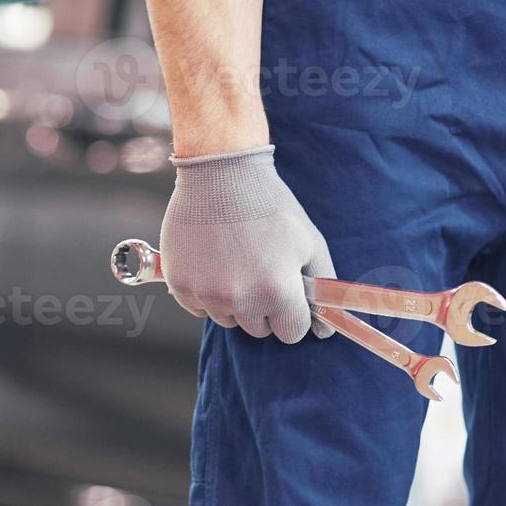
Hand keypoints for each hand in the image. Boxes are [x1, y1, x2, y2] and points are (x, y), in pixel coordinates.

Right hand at [160, 145, 335, 342]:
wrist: (221, 172)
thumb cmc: (270, 205)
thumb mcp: (310, 241)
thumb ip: (323, 287)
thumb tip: (324, 331)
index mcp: (278, 291)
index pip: (290, 333)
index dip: (291, 312)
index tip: (286, 292)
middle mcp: (241, 300)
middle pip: (258, 329)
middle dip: (263, 307)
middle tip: (258, 268)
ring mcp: (207, 294)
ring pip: (228, 319)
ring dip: (233, 300)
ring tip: (234, 260)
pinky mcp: (180, 285)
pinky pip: (198, 307)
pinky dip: (205, 292)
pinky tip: (212, 261)